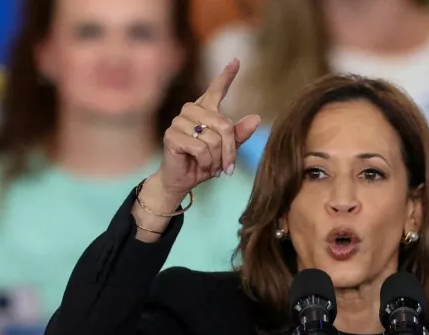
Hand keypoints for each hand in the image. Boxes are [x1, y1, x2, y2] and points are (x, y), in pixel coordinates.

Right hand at [140, 58, 261, 211]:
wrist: (182, 180)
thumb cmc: (204, 164)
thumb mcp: (226, 150)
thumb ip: (239, 134)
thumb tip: (256, 118)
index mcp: (205, 110)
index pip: (216, 89)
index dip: (227, 75)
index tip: (236, 61)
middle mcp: (191, 111)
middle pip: (224, 125)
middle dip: (230, 150)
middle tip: (227, 166)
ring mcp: (179, 121)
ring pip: (213, 139)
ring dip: (217, 159)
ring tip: (211, 166)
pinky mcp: (172, 135)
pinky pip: (201, 149)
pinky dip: (207, 163)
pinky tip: (202, 166)